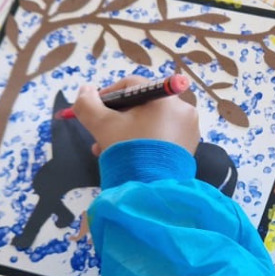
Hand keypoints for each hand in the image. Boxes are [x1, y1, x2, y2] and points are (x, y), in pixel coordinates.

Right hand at [72, 77, 199, 154]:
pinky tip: (128, 157)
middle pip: (140, 106)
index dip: (108, 94)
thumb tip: (85, 90)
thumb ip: (88, 104)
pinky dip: (144, 142)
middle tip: (99, 134)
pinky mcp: (189, 146)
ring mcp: (188, 129)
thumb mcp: (102, 125)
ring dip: (126, 133)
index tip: (95, 109)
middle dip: (116, 119)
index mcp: (165, 98)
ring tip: (107, 150)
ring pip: (149, 122)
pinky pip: (162, 136)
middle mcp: (182, 109)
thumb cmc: (128, 151)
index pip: (131, 85)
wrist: (151, 190)